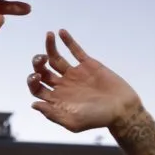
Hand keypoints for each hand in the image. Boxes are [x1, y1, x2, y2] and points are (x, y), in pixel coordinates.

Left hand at [27, 30, 141, 132]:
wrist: (122, 108)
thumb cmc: (98, 119)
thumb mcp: (73, 122)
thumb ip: (53, 114)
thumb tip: (34, 105)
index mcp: (57, 99)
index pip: (37, 88)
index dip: (32, 81)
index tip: (36, 77)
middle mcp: (63, 85)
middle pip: (43, 70)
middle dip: (38, 63)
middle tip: (41, 59)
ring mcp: (75, 74)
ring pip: (56, 58)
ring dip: (50, 47)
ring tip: (49, 36)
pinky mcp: (88, 65)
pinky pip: (75, 50)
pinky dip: (68, 41)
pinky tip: (61, 32)